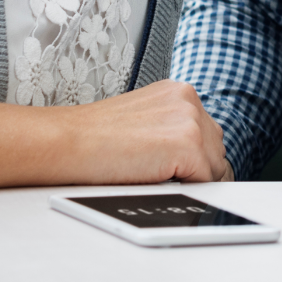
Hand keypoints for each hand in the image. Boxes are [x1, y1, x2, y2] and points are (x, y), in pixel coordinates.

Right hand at [57, 80, 230, 183]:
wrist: (65, 142)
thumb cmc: (92, 138)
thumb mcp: (143, 121)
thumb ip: (171, 129)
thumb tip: (195, 157)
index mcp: (178, 92)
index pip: (208, 133)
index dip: (194, 157)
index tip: (174, 167)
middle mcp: (188, 100)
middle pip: (216, 148)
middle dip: (196, 168)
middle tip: (160, 175)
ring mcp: (190, 120)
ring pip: (214, 166)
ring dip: (191, 178)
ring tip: (152, 175)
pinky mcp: (187, 144)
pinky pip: (205, 180)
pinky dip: (185, 188)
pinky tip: (154, 179)